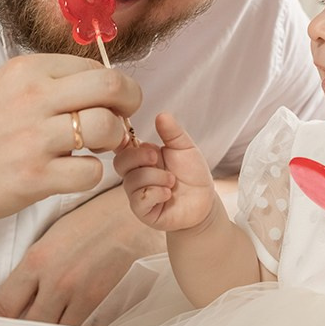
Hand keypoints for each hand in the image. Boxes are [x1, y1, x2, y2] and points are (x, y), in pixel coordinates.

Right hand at [0, 53, 141, 245]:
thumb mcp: (7, 83)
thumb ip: (50, 80)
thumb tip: (101, 85)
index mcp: (29, 70)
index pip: (96, 67)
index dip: (114, 86)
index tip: (110, 102)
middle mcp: (34, 98)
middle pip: (112, 87)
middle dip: (130, 103)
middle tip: (122, 119)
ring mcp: (34, 138)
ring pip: (107, 128)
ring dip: (114, 140)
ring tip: (98, 148)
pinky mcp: (34, 176)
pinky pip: (90, 172)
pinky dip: (91, 173)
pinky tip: (74, 171)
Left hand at [0, 187, 164, 324]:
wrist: (130, 217)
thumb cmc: (94, 220)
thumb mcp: (52, 235)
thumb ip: (33, 265)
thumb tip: (20, 291)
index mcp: (37, 259)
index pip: (3, 304)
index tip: (0, 318)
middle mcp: (54, 279)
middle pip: (24, 323)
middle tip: (23, 323)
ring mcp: (77, 293)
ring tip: (47, 322)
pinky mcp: (98, 301)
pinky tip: (70, 319)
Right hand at [115, 112, 216, 232]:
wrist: (204, 202)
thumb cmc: (192, 174)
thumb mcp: (185, 148)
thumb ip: (172, 133)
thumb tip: (161, 115)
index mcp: (142, 156)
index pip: (121, 146)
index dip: (120, 140)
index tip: (129, 137)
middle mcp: (136, 174)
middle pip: (120, 162)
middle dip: (138, 157)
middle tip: (157, 158)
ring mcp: (138, 193)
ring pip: (131, 181)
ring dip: (154, 177)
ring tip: (172, 181)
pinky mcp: (144, 211)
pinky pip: (139, 200)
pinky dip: (155, 193)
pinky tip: (168, 193)